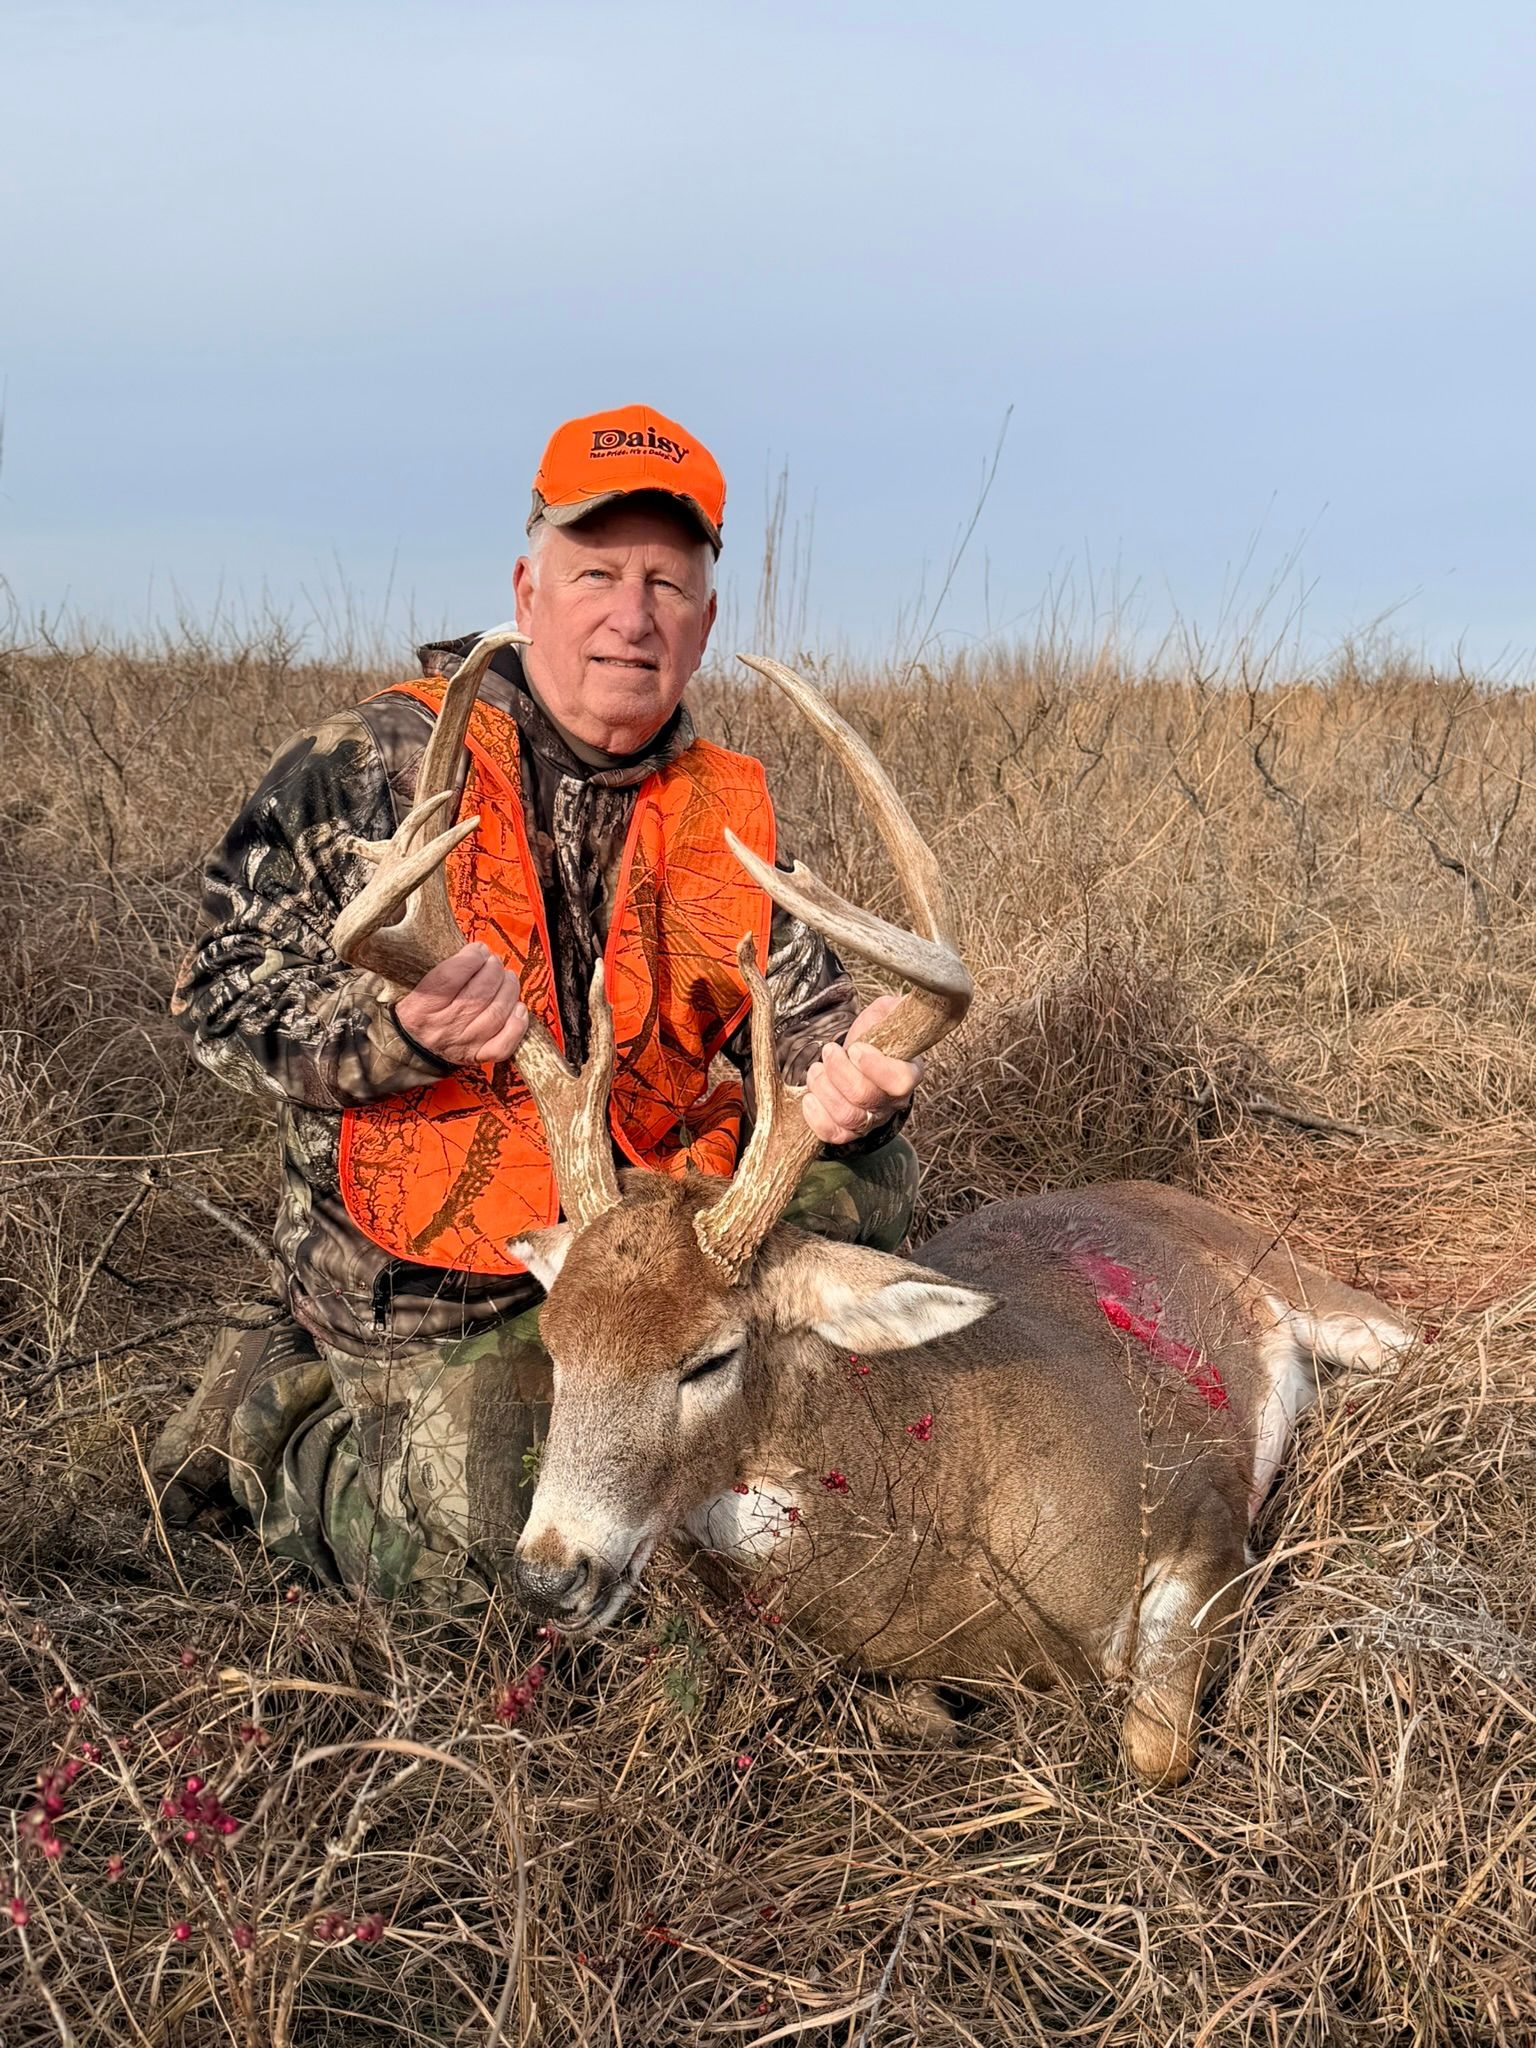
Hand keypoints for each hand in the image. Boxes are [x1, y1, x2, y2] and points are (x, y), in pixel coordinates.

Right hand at [394, 942, 530, 1064]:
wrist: (411, 1048)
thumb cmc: (418, 1008)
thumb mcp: (416, 986)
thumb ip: (440, 967)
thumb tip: (476, 950)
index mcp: (420, 1007)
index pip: (451, 976)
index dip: (472, 957)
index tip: (478, 949)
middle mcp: (442, 1028)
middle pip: (479, 993)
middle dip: (493, 969)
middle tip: (494, 961)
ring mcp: (463, 1044)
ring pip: (496, 1013)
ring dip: (509, 989)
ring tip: (507, 977)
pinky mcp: (478, 1056)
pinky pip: (504, 1044)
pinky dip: (517, 1024)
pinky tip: (518, 1007)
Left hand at [800, 994, 923, 1145]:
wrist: (860, 1061)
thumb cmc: (874, 1039)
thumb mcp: (886, 1016)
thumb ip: (892, 1009)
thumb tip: (894, 1006)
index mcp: (909, 1073)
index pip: (900, 1081)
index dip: (876, 1067)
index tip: (855, 1048)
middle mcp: (892, 1101)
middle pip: (866, 1097)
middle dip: (839, 1071)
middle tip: (829, 1051)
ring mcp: (871, 1119)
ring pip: (848, 1116)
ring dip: (824, 1089)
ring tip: (816, 1070)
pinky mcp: (849, 1130)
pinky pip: (833, 1134)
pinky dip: (816, 1118)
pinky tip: (809, 1097)